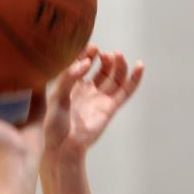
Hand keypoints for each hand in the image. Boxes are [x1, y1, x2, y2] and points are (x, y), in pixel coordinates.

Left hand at [44, 45, 143, 160]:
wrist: (63, 146)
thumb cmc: (54, 123)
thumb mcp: (56, 96)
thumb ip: (69, 77)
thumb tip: (87, 63)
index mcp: (72, 85)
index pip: (84, 63)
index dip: (89, 53)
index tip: (91, 47)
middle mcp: (88, 90)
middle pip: (103, 69)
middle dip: (105, 59)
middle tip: (104, 54)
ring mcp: (100, 98)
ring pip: (115, 77)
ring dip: (118, 65)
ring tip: (117, 55)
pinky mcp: (110, 108)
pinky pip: (125, 91)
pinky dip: (134, 79)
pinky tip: (139, 66)